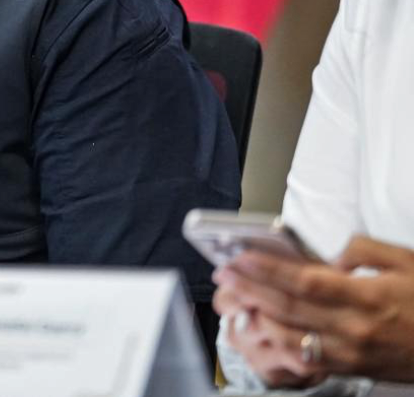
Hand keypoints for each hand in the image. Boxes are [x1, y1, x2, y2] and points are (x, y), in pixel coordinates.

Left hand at [214, 236, 413, 383]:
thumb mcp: (408, 262)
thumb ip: (365, 250)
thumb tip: (329, 256)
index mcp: (369, 298)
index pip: (306, 282)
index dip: (268, 270)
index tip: (240, 256)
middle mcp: (356, 329)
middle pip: (290, 308)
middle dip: (251, 289)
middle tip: (224, 273)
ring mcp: (352, 354)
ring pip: (291, 337)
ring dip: (257, 317)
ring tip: (235, 297)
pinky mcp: (351, 370)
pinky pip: (305, 358)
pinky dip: (278, 341)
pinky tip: (262, 325)